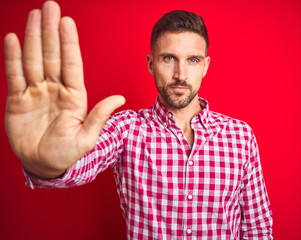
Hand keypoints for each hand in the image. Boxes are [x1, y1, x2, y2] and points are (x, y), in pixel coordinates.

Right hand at [4, 1, 124, 177]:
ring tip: (34, 15)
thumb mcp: (86, 138)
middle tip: (50, 6)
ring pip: (34, 59)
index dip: (68, 43)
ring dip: (32, 37)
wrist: (43, 164)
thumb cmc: (67, 154)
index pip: (71, 63)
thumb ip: (99, 116)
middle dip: (50, 31)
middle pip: (52, 55)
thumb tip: (119, 98)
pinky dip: (13, 57)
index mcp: (75, 96)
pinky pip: (14, 74)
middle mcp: (56, 89)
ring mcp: (37, 92)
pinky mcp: (18, 99)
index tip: (67, 22)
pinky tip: (13, 38)